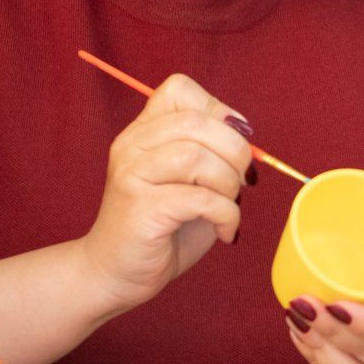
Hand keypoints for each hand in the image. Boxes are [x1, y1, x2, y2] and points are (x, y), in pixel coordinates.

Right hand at [79, 73, 252, 314]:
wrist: (116, 274)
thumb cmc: (161, 229)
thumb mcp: (189, 182)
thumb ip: (212, 155)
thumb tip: (247, 140)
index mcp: (142, 132)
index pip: (178, 89)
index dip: (218, 110)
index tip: (232, 144)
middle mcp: (131, 146)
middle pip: (194, 122)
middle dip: (235, 150)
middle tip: (242, 182)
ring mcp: (131, 175)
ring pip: (196, 157)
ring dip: (228, 184)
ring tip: (228, 207)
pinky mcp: (140, 209)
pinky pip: (199, 199)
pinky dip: (226, 215)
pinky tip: (224, 231)